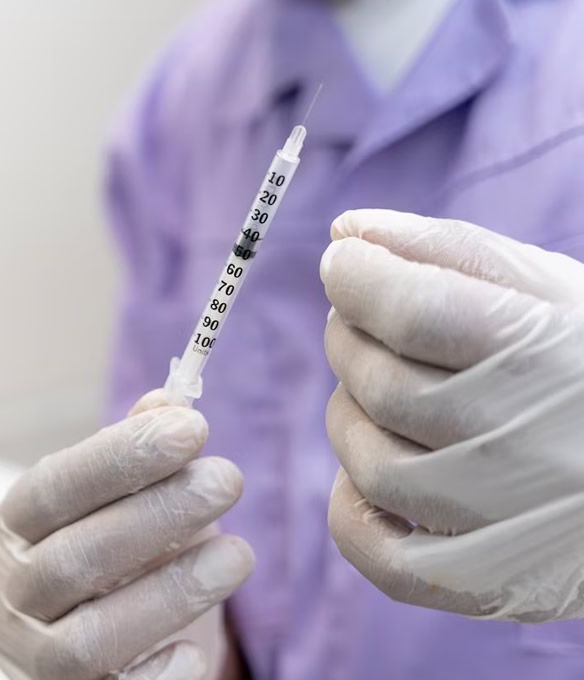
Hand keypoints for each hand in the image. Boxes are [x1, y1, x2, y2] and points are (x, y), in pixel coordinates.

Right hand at [0, 390, 252, 679]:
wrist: (87, 661)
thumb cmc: (104, 567)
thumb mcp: (114, 509)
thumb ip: (133, 458)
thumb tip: (169, 399)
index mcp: (5, 534)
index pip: (49, 489)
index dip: (118, 458)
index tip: (193, 428)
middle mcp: (4, 599)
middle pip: (71, 559)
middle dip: (156, 515)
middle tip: (228, 479)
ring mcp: (28, 662)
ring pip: (88, 638)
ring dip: (170, 591)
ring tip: (239, 554)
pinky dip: (154, 676)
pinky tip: (197, 650)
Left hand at [321, 209, 583, 622]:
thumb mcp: (554, 290)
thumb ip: (447, 252)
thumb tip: (346, 230)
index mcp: (554, 356)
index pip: (414, 311)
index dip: (358, 277)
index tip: (344, 262)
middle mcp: (533, 445)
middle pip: (384, 385)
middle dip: (349, 339)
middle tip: (359, 322)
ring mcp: (509, 523)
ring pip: (371, 464)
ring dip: (349, 415)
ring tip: (376, 389)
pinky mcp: (489, 583)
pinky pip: (380, 556)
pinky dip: (350, 509)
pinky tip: (367, 473)